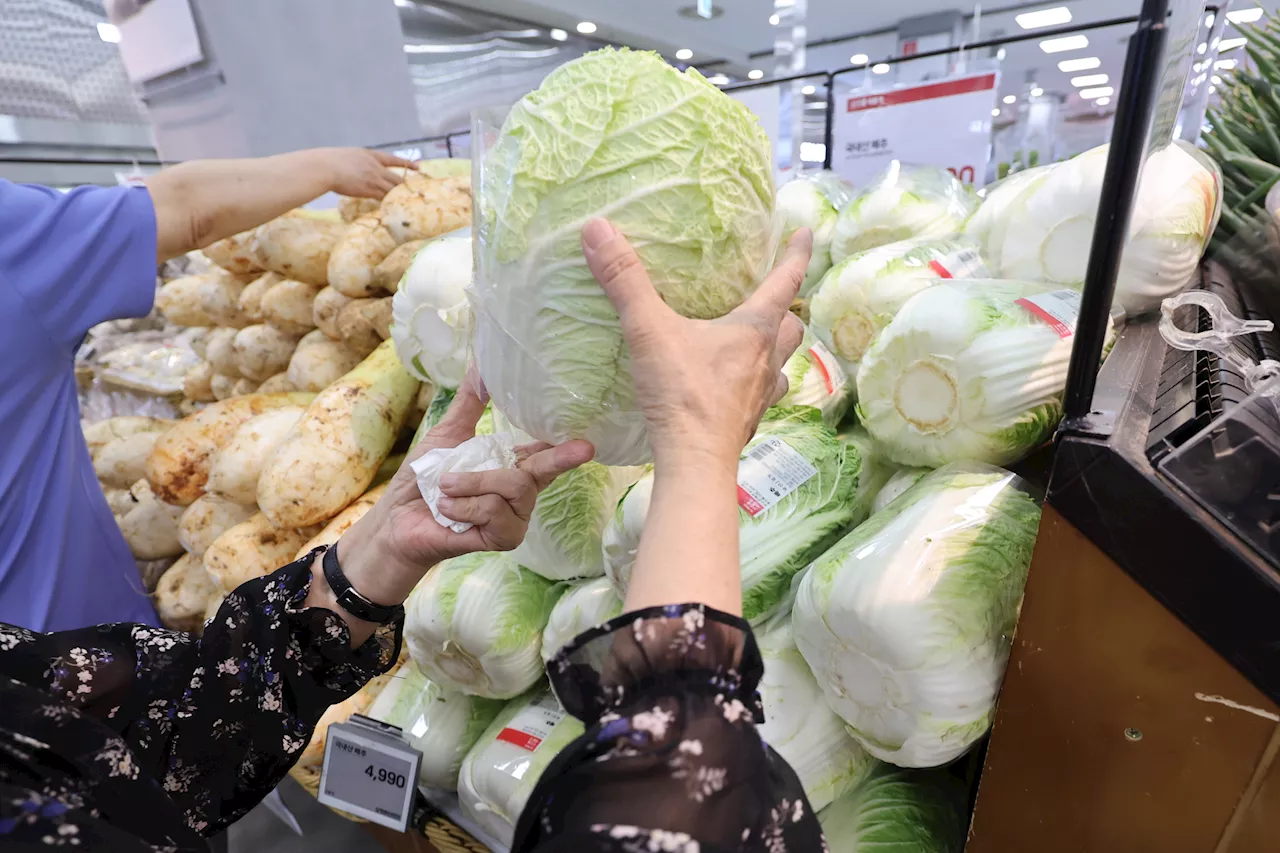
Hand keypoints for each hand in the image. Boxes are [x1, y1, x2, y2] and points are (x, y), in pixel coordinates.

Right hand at [315, 148, 416, 198]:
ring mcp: (373, 178)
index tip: (419, 167)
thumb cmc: (328, 162)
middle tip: (418, 192)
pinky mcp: (369, 189)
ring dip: (400, 196)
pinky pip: (384, 198)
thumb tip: (357, 168)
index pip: (393, 159)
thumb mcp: (348, 156)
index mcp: (370, 155)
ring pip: (393, 188)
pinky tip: (394, 208)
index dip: (406, 163)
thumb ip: (358, 162)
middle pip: (397, 177)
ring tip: (410, 204)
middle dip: (407, 185)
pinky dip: (390, 203)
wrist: (325, 167)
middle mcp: (375, 166)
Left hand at [333, 370, 594, 609]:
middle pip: (542, 470)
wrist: (398, 519)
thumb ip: (470, 402)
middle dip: (559, 457)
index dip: (568, 447)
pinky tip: (447, 510)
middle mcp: (520, 492)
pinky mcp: (502, 538)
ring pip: (515, 489)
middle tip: (583, 448)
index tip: (589, 442)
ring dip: (473, 483)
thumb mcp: (448, 434)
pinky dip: (465, 506)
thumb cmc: (425, 480)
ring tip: (445, 488)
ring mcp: (514, 517)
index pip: (547, 454)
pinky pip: (495, 513)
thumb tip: (482, 364)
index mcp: (513, 465)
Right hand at [581, 218, 810, 471]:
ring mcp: (760, 395)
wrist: (694, 462)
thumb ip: (625, 280)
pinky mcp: (746, 422)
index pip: (787, 281)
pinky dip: (754, 384)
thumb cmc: (682, 395)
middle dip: (787, 309)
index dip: (797, 253)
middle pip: (793, 327)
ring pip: (782, 364)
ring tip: (756, 343)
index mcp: (755, 330)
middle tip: (773, 298)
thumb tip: (598, 228)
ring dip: (775, 350)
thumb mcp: (649, 331)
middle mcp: (766, 360)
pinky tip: (734, 386)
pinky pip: (761, 396)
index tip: (805, 232)